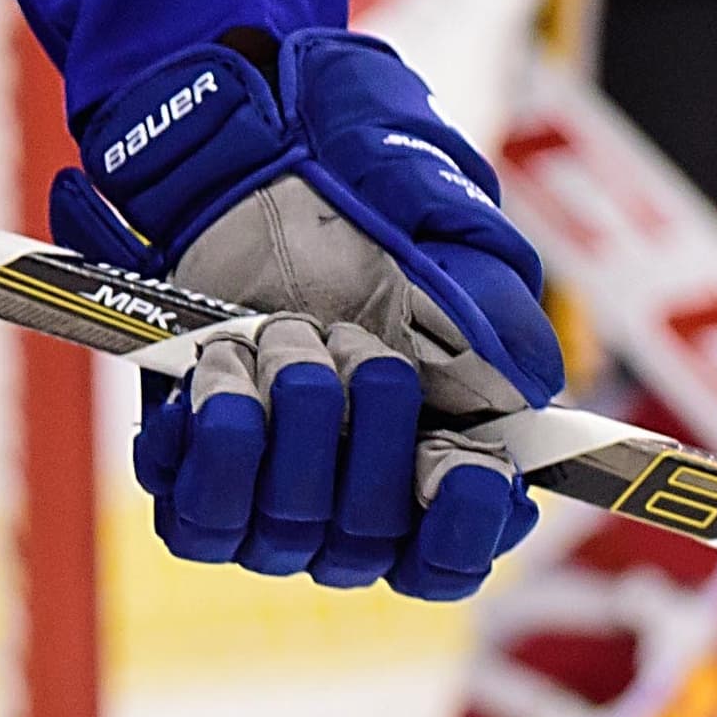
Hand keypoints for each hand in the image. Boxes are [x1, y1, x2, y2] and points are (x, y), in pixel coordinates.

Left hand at [53, 31, 559, 597]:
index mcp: (428, 460)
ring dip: (285, 424)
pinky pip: (194, 515)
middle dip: (361, 436)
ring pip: (279, 531)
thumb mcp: (449, 236)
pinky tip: (220, 368)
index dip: (459, 528)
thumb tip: (528, 388)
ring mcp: (265, 491)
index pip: (449, 560)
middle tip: (346, 340)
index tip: (457, 462)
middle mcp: (347, 498)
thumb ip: (495, 310)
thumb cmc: (364, 204)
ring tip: (279, 334)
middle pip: (365, 543)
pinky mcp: (187, 468)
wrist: (254, 156)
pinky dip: (210, 440)